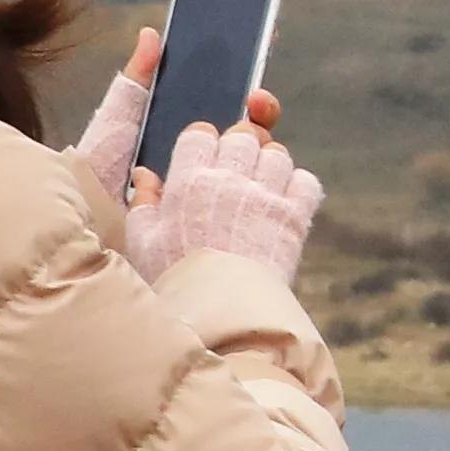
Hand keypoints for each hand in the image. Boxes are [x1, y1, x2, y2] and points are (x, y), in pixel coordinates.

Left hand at [74, 27, 288, 214]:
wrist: (89, 219)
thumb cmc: (100, 167)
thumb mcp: (118, 117)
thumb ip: (137, 79)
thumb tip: (152, 33)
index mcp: (185, 133)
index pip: (226, 103)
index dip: (245, 83)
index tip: (257, 63)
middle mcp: (205, 159)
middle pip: (247, 130)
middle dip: (260, 109)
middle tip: (257, 99)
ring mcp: (214, 187)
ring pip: (254, 159)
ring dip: (261, 139)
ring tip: (255, 122)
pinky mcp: (217, 213)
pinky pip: (249, 193)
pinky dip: (264, 177)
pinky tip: (260, 161)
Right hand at [127, 117, 324, 286]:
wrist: (220, 317)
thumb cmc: (174, 281)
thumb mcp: (143, 242)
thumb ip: (144, 203)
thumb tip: (144, 174)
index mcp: (189, 180)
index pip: (201, 133)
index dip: (203, 142)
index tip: (203, 158)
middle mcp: (230, 179)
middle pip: (243, 136)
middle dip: (239, 147)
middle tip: (235, 171)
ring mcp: (266, 196)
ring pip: (277, 154)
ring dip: (269, 165)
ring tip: (258, 188)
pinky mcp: (294, 216)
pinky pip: (305, 181)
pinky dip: (297, 187)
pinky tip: (283, 204)